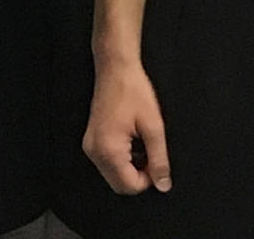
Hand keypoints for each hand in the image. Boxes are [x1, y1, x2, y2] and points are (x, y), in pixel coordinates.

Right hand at [84, 58, 171, 194]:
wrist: (115, 68)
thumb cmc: (132, 91)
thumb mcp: (154, 127)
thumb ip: (159, 160)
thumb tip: (163, 184)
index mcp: (108, 149)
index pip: (129, 186)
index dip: (149, 179)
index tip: (156, 162)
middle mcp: (94, 150)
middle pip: (119, 184)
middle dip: (138, 176)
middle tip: (150, 154)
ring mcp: (90, 144)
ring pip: (113, 174)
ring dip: (130, 167)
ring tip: (140, 143)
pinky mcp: (92, 138)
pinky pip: (107, 161)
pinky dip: (122, 159)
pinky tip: (130, 140)